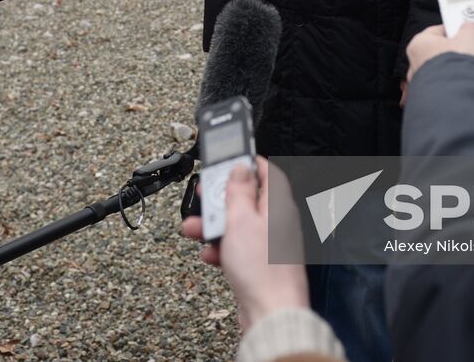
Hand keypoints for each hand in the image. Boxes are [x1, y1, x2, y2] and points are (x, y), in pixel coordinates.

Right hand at [179, 158, 308, 331]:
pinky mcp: (259, 263)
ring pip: (239, 224)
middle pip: (248, 198)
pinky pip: (238, 247)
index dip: (247, 163)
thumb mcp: (241, 221)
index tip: (228, 161)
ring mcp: (269, 244)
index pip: (267, 172)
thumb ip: (239, 192)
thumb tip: (240, 168)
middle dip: (222, 198)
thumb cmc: (262, 270)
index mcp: (278, 205)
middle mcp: (276, 222)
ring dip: (215, 225)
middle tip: (204, 196)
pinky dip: (222, 248)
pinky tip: (211, 254)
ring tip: (195, 229)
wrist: (271, 313)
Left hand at [402, 24, 473, 99]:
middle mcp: (421, 67)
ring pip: (463, 72)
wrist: (463, 99)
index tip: (473, 28)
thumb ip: (470, 29)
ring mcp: (432, 86)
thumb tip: (469, 27)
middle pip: (455, 54)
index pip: (439, 32)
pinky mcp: (445, 102)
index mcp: (420, 45)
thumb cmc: (460, 64)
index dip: (458, 29)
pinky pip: (465, 87)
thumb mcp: (471, 36)